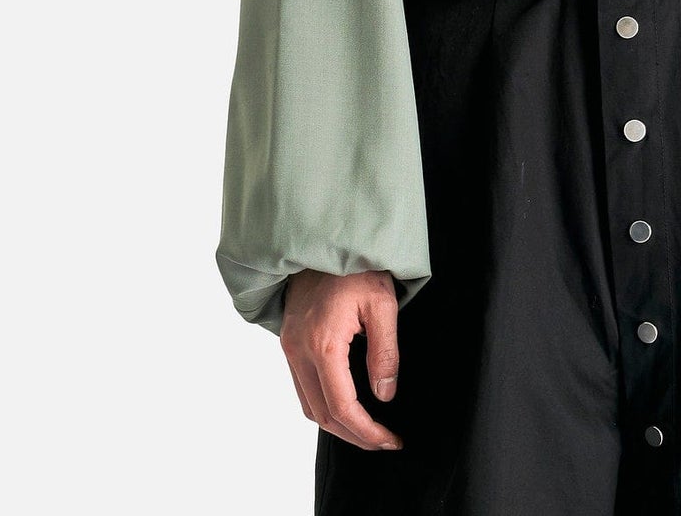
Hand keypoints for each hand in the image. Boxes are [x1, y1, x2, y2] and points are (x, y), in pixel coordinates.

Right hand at [280, 268, 403, 450]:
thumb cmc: (357, 267)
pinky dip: (323, 405)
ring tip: (368, 430)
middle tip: (384, 441)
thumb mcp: (382, 304)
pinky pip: (302, 388)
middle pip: (323, 415)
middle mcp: (299, 351)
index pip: (342, 407)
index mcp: (323, 344)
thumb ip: (385, 353)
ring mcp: (289, 348)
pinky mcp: (288, 343)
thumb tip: (384, 396)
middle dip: (355, 436)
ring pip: (308, 406)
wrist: (323, 240)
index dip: (367, 431)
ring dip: (337, 424)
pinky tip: (346, 405)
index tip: (391, 440)